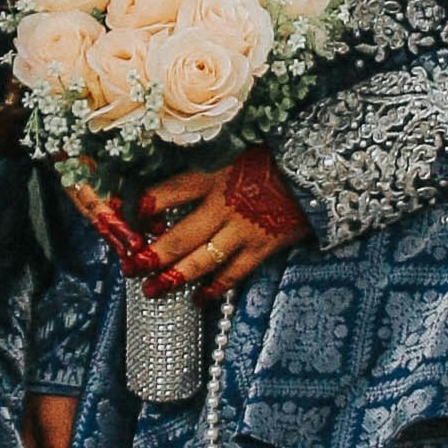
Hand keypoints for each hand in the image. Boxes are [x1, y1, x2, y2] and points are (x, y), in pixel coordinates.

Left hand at [133, 152, 307, 290]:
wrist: (318, 169)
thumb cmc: (273, 156)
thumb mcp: (233, 149)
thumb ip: (204, 165)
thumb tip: (172, 181)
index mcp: (212, 174)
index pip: (166, 193)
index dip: (144, 207)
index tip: (130, 216)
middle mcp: (222, 204)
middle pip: (178, 236)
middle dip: (151, 256)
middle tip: (131, 268)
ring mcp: (242, 229)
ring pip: (201, 261)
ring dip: (174, 278)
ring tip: (153, 290)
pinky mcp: (262, 247)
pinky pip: (233, 273)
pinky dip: (214, 288)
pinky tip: (198, 298)